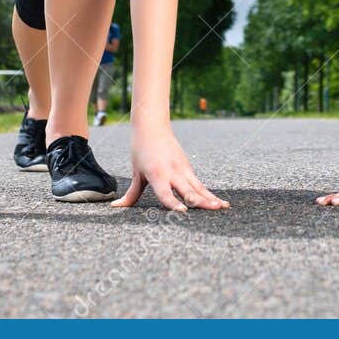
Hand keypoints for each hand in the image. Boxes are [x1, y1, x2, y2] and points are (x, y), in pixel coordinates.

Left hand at [111, 123, 227, 211]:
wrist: (152, 127)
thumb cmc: (141, 150)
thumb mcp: (136, 173)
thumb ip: (131, 194)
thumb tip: (116, 207)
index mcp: (157, 174)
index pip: (166, 193)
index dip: (174, 203)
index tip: (184, 211)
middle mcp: (172, 172)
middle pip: (188, 190)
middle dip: (200, 201)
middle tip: (212, 209)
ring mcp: (182, 168)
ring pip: (198, 187)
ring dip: (210, 198)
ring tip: (222, 207)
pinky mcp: (188, 167)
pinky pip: (199, 183)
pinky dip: (209, 193)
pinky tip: (219, 202)